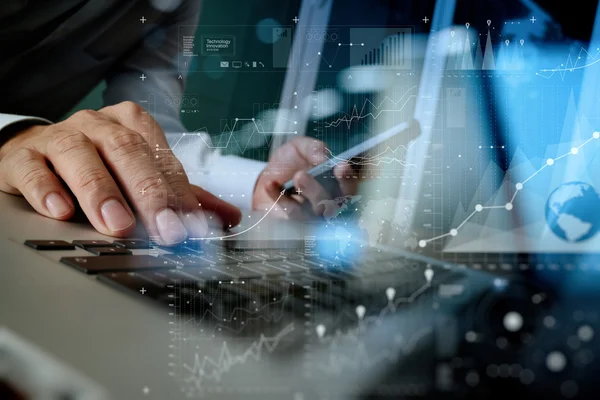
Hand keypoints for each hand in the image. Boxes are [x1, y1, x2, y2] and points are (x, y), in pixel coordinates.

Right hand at [0, 102, 240, 243]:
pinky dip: (46, 190)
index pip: (162, 159)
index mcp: (133, 126)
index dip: (179, 194)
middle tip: (165, 230)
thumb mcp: (142, 177)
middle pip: (128, 152)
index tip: (191, 226)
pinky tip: (60, 211)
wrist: (38, 153)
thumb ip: (182, 196)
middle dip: (150, 194)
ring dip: (101, 192)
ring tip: (117, 224)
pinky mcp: (23, 156)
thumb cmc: (99, 166)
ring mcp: (59, 137)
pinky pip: (33, 169)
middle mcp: (98, 126)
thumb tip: (227, 216)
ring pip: (81, 157)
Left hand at [253, 137, 358, 219]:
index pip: (350, 185)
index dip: (348, 178)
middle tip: (304, 174)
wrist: (265, 177)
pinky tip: (270, 184)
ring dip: (308, 192)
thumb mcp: (300, 147)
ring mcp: (312, 215)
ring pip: (315, 211)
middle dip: (322, 188)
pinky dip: (278, 197)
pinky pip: (290, 212)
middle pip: (334, 203)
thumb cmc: (290, 162)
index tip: (341, 166)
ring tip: (298, 176)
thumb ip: (313, 148)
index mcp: (336, 184)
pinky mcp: (293, 221)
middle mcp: (328, 203)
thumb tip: (323, 158)